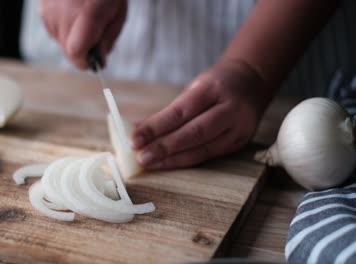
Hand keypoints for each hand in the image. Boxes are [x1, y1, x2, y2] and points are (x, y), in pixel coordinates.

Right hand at [40, 0, 126, 68]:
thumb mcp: (118, 12)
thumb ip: (108, 38)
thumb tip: (99, 60)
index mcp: (88, 14)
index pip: (76, 52)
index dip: (85, 61)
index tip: (94, 61)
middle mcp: (64, 13)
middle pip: (68, 50)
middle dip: (82, 50)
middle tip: (95, 37)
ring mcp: (49, 10)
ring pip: (60, 40)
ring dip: (73, 37)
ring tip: (85, 17)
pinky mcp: (42, 7)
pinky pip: (53, 29)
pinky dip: (64, 26)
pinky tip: (73, 11)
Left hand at [131, 59, 270, 168]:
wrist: (253, 81)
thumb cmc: (215, 84)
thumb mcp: (192, 88)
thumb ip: (168, 110)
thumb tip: (136, 128)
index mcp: (213, 88)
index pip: (180, 112)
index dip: (156, 128)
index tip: (134, 140)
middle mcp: (229, 109)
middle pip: (194, 133)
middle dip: (164, 148)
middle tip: (141, 158)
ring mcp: (238, 128)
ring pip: (203, 149)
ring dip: (173, 160)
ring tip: (150, 164)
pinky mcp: (240, 142)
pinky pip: (210, 155)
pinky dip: (187, 161)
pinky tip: (168, 164)